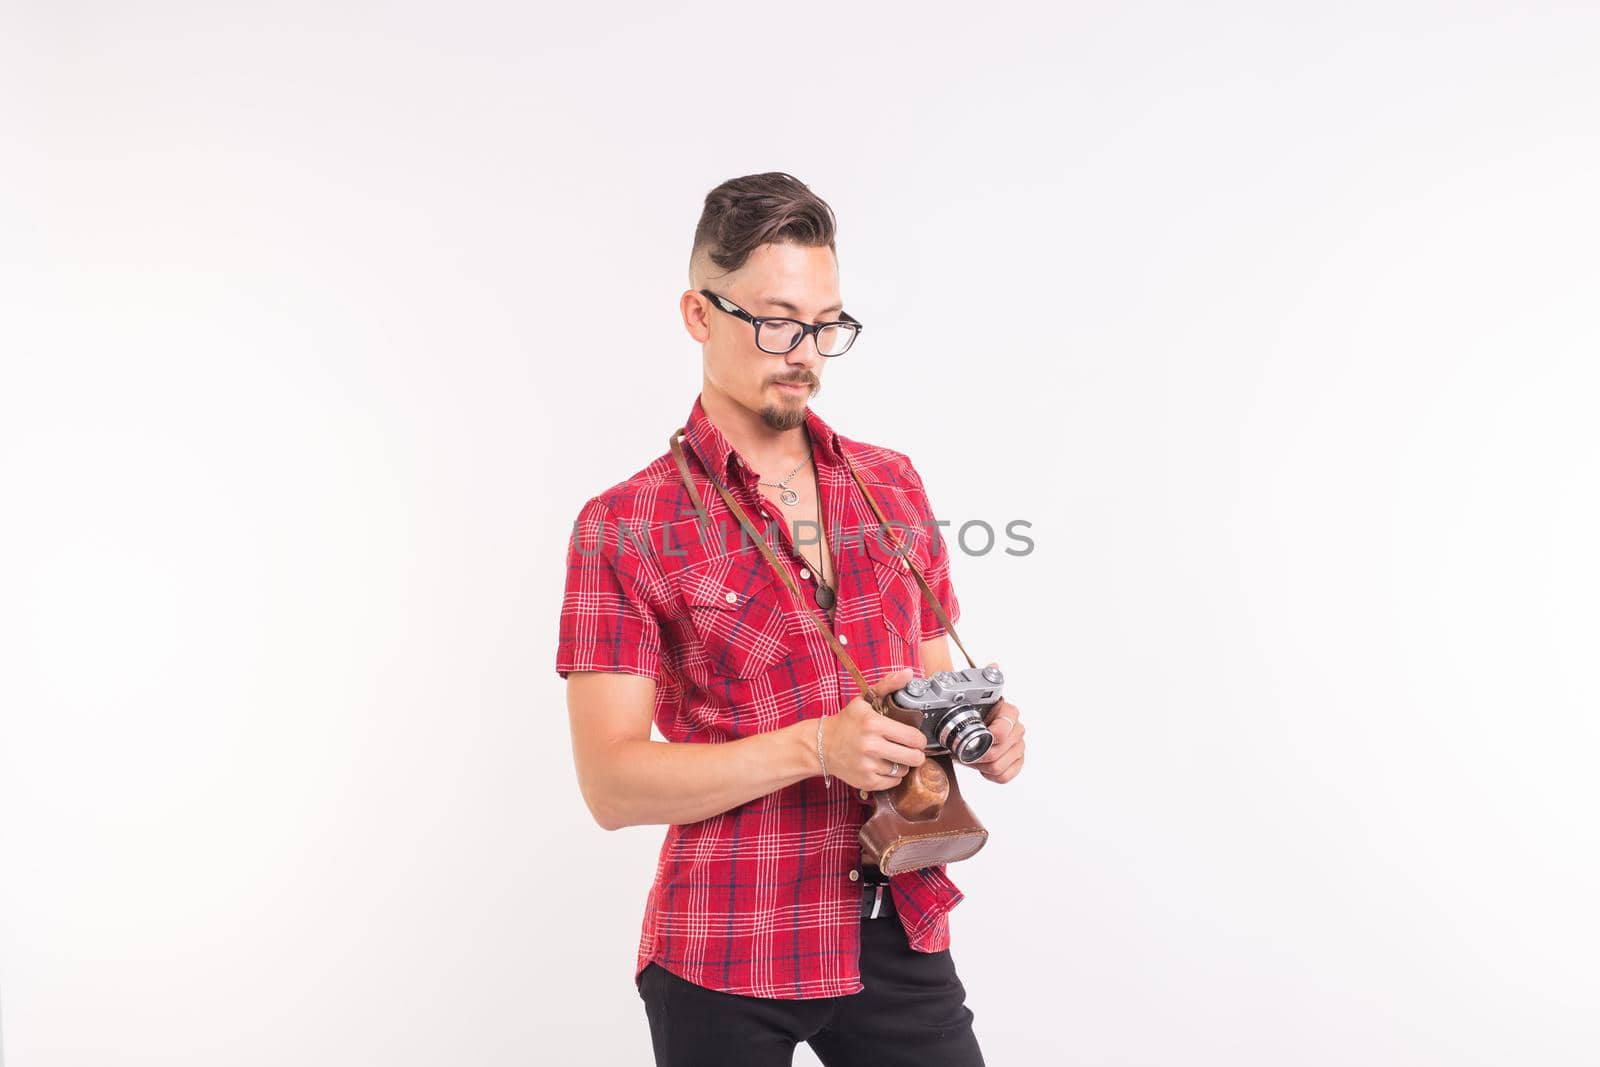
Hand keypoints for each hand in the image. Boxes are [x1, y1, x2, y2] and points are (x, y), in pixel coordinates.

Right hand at [818, 668, 928, 791]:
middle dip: (916, 753)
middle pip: (913, 757)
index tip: (916, 738)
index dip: (919, 739)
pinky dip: (893, 775)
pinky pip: (893, 782)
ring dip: (903, 764)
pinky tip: (885, 765)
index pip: (913, 737)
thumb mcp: (864, 700)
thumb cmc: (846, 721)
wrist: (821, 745)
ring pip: (904, 770)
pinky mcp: (865, 781)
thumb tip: (908, 673)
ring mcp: (868, 765)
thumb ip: (888, 685)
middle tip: (910, 749)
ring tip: (894, 756)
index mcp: (873, 724)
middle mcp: (871, 746)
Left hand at [971, 662, 1024, 783]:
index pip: (1003, 730)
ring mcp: (1019, 747)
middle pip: (997, 753)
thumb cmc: (973, 712)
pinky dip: (989, 774)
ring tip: (969, 756)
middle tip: (961, 750)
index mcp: (1009, 712)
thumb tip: (994, 664)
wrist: (974, 726)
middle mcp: (1018, 729)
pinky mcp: (1017, 763)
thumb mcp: (972, 696)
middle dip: (975, 754)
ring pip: (998, 766)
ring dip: (979, 765)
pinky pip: (1004, 777)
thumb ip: (982, 681)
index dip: (987, 737)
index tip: (972, 737)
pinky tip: (982, 764)